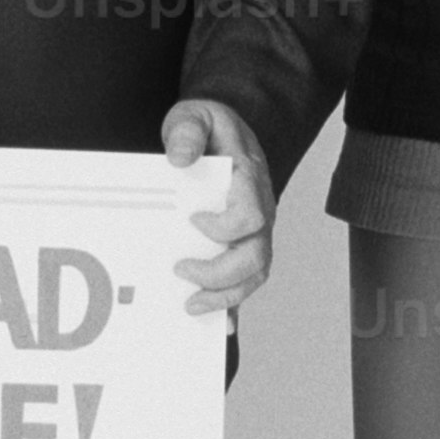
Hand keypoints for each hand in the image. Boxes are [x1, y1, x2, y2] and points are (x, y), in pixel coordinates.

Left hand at [164, 96, 272, 315]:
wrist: (226, 131)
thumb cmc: (211, 127)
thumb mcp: (195, 115)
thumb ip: (188, 131)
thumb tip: (179, 158)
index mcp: (249, 181)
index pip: (250, 215)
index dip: (224, 226)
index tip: (193, 221)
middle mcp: (260, 210)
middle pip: (256, 255)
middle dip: (221, 275)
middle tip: (182, 272)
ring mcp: (255, 231)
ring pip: (254, 274)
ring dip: (227, 296)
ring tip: (192, 306)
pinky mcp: (243, 243)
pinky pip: (245, 279)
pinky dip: (234, 304)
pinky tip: (220, 323)